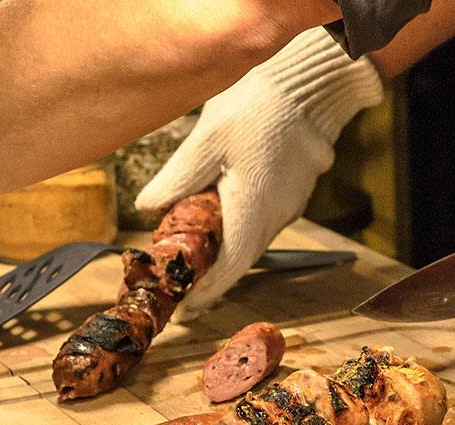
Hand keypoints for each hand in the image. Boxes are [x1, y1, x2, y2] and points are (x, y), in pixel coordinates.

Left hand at [136, 27, 382, 314]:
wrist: (309, 85)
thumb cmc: (256, 106)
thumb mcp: (205, 140)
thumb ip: (177, 180)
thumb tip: (146, 208)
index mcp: (252, 209)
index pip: (228, 269)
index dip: (206, 293)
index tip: (185, 309)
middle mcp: (275, 216)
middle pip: (239, 260)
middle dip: (210, 277)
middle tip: (179, 285)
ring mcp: (288, 205)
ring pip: (250, 240)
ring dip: (223, 251)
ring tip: (189, 252)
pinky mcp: (293, 192)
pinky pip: (261, 221)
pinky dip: (237, 228)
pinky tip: (215, 216)